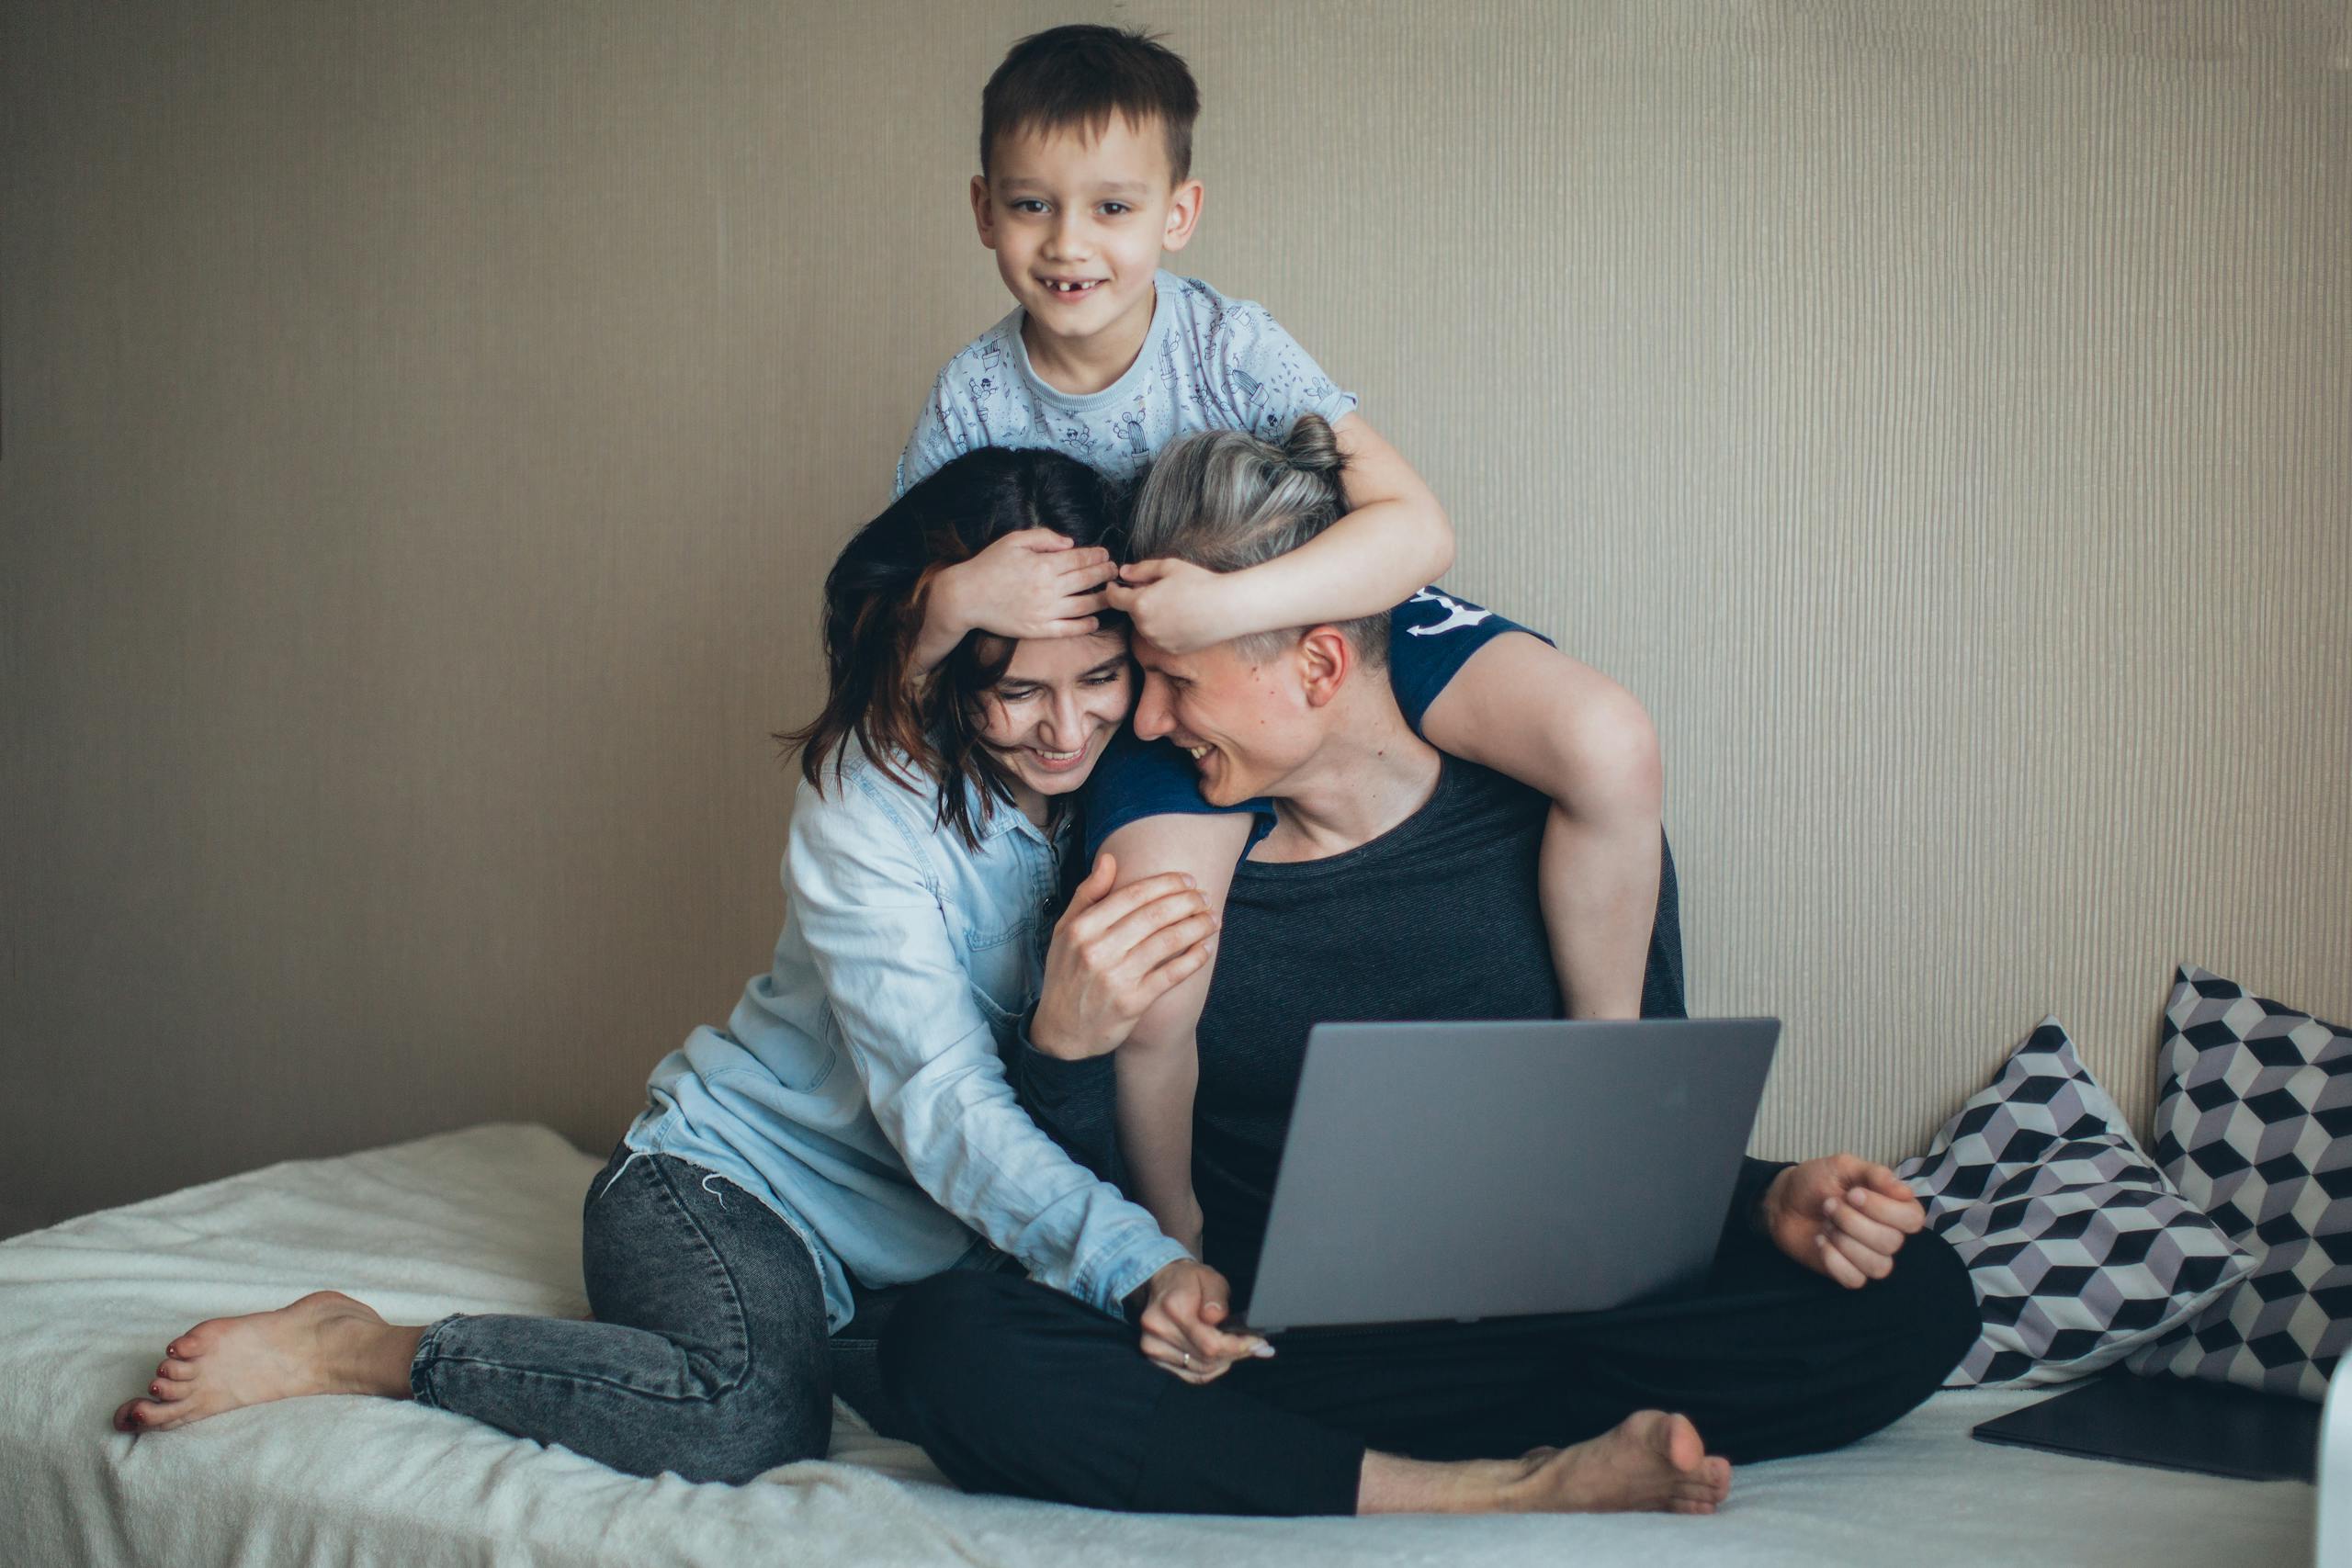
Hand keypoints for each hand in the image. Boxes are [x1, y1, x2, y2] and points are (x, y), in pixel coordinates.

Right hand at [920, 529, 1112, 668]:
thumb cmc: (989, 565)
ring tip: (1112, 594)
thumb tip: (1070, 543)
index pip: (1080, 559)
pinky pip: (1069, 629)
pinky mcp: (1039, 629)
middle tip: (1115, 570)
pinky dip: (1085, 626)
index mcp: (1044, 564)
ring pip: (1084, 606)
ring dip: (1102, 599)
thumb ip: (1044, 537)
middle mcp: (1048, 588)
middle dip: (1105, 573)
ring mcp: (1045, 611)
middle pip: (1087, 580)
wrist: (966, 597)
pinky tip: (1094, 621)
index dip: (1097, 556)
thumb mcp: (1014, 540)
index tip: (1105, 555)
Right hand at [1028, 854, 1218, 1060]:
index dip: (1167, 884)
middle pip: (1155, 915)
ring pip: (1168, 941)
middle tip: (1206, 896)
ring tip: (1213, 918)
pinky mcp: (1133, 1002)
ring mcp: (1116, 977)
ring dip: (1198, 926)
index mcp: (1082, 928)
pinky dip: (1194, 959)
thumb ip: (1087, 894)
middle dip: (1188, 901)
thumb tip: (1109, 859)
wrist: (1061, 1031)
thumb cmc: (1066, 974)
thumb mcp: (1065, 931)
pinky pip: (1171, 974)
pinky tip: (1206, 948)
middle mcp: (1098, 950)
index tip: (1188, 880)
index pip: (1134, 895)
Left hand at [1104, 558, 1244, 653]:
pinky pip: (1159, 638)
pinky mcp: (1171, 650)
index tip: (1115, 584)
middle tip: (1158, 589)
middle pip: (1132, 612)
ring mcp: (1158, 641)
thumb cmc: (1200, 583)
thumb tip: (1124, 573)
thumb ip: (1141, 570)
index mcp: (1140, 604)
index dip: (1112, 589)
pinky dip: (1164, 629)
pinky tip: (1182, 617)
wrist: (1227, 608)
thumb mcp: (1169, 567)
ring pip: (1145, 626)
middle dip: (1138, 600)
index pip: (1114, 598)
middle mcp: (1145, 627)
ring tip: (1174, 603)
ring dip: (1151, 616)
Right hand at [1131, 1258, 1270, 1383]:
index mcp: (1172, 1307)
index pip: (1210, 1343)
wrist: (1164, 1283)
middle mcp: (1158, 1329)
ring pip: (1200, 1370)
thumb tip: (1217, 1318)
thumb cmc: (1190, 1280)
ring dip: (1224, 1362)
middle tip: (1255, 1346)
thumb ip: (1216, 1298)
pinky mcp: (1155, 1357)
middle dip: (1235, 1354)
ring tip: (1237, 1348)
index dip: (1237, 1347)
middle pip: (1206, 1359)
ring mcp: (1153, 1346)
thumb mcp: (1211, 1278)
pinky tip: (1220, 1357)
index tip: (1258, 1344)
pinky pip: (1191, 1375)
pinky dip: (1210, 1369)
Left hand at [1760, 1156, 1925, 1288]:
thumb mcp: (1843, 1166)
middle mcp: (1889, 1234)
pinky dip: (1834, 1260)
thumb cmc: (1816, 1182)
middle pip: (1892, 1242)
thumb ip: (1874, 1174)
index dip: (1883, 1209)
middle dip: (1852, 1221)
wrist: (1782, 1202)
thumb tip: (1905, 1191)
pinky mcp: (1850, 1273)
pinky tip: (1820, 1242)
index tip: (1853, 1194)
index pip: (1913, 1219)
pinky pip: (1856, 1280)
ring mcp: (1870, 1256)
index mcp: (1894, 1206)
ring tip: (1825, 1224)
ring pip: (1878, 1266)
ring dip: (1844, 1242)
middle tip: (1829, 1205)